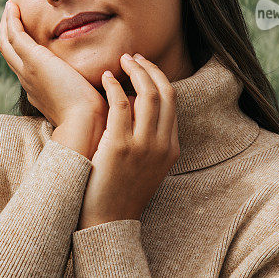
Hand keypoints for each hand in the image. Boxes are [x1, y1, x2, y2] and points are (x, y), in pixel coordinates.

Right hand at [0, 0, 107, 155]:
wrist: (85, 125)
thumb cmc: (93, 117)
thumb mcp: (88, 99)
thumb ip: (89, 88)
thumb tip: (105, 80)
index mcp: (39, 90)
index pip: (23, 66)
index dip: (21, 49)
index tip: (26, 35)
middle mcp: (28, 81)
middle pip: (9, 53)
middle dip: (8, 33)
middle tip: (11, 15)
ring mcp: (28, 71)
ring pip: (7, 43)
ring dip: (7, 23)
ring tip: (11, 8)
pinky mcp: (34, 61)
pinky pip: (15, 36)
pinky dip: (12, 21)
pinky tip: (14, 8)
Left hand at [77, 53, 179, 228]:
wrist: (106, 220)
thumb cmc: (120, 190)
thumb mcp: (146, 164)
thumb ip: (148, 136)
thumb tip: (134, 103)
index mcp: (171, 148)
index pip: (172, 101)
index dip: (158, 78)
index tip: (143, 66)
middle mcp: (162, 144)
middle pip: (164, 92)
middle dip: (149, 68)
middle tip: (132, 57)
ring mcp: (143, 145)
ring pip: (147, 94)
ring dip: (134, 71)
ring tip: (121, 61)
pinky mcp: (119, 146)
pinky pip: (120, 104)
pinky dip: (114, 85)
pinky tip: (106, 78)